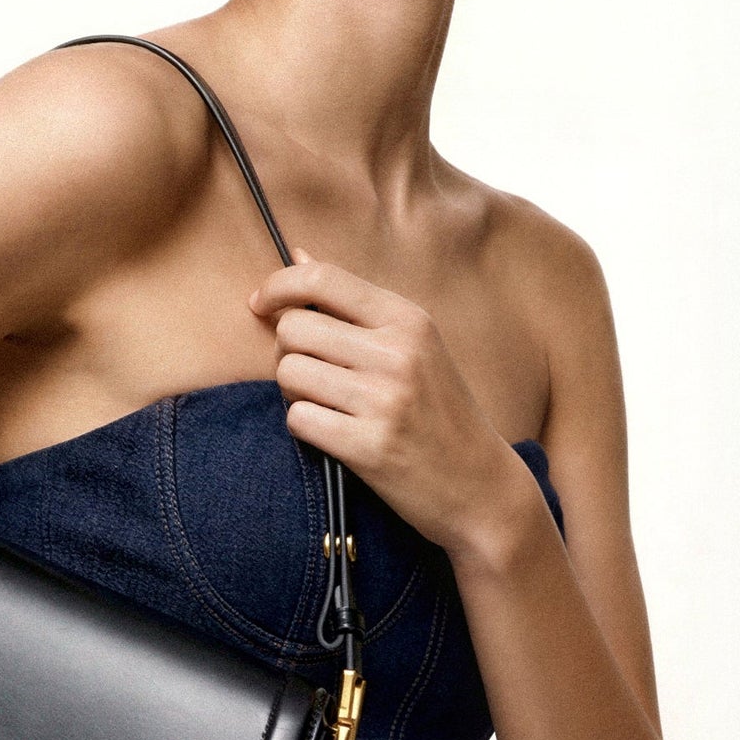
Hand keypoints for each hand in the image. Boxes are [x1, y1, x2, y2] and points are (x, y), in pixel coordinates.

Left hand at [248, 251, 536, 563]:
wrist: (480, 485)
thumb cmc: (440, 411)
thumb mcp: (415, 345)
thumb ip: (353, 303)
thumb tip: (297, 253)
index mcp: (409, 320)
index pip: (322, 279)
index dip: (278, 286)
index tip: (259, 304)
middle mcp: (398, 353)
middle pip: (293, 329)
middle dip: (287, 351)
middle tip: (312, 373)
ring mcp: (384, 401)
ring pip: (288, 373)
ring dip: (294, 391)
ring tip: (328, 404)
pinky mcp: (369, 447)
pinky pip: (298, 419)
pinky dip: (305, 427)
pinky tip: (333, 433)